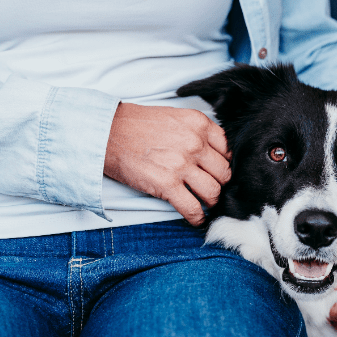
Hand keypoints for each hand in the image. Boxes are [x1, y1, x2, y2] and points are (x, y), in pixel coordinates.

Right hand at [104, 103, 231, 225]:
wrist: (108, 132)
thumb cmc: (137, 125)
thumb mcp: (175, 117)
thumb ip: (197, 132)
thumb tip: (213, 154)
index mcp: (199, 124)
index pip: (228, 151)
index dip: (224, 165)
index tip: (218, 173)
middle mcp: (195, 143)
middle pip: (224, 174)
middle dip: (220, 184)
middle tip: (212, 190)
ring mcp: (181, 165)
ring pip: (213, 192)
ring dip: (210, 202)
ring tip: (203, 204)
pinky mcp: (167, 185)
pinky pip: (193, 208)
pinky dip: (197, 218)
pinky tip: (195, 219)